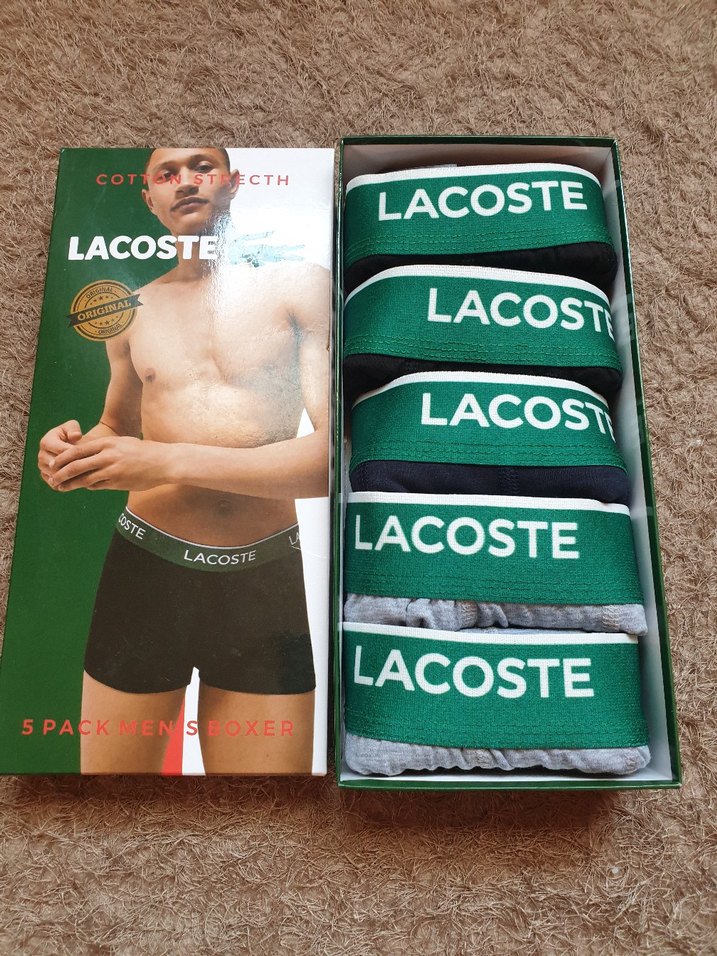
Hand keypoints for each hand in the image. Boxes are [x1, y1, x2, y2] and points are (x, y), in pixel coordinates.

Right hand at [38, 420, 82, 486]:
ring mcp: (42, 467)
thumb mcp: (72, 427)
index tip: (89, 455)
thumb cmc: (72, 435)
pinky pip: (54, 484)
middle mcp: (41, 455)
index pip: (59, 450)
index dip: (74, 453)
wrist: (71, 447)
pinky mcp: (46, 477)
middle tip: (87, 469)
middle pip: (55, 465)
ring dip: (69, 477)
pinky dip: (66, 485)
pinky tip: (79, 482)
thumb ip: (73, 429)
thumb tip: (76, 436)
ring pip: (54, 476)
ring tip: (84, 477)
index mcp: (46, 442)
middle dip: (71, 467)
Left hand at [49, 436, 173, 491]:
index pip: (78, 450)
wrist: (164, 462)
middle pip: (77, 465)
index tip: (54, 463)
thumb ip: (105, 448)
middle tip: (52, 478)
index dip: (63, 458)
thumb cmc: (144, 452)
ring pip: (85, 478)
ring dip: (71, 484)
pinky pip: (98, 486)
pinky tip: (84, 487)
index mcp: (108, 443)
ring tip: (61, 487)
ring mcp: (113, 470)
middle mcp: (108, 456)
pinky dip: (88, 486)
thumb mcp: (123, 443)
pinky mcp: (118, 483)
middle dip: (61, 473)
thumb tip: (88, 455)